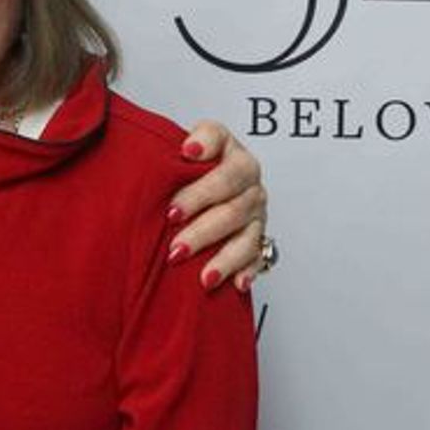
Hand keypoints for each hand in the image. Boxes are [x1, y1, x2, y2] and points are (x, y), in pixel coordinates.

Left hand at [166, 120, 267, 292]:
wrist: (195, 183)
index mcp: (230, 152)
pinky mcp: (257, 237)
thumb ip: (172, 147)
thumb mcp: (173, 147)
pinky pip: (256, 258)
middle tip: (175, 245)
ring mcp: (255, 211)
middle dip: (203, 228)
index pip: (224, 156)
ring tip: (202, 277)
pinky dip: (245, 271)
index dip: (204, 163)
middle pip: (232, 205)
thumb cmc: (181, 167)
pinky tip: (235, 283)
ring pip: (245, 236)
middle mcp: (248, 181)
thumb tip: (183, 150)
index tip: (184, 160)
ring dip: (223, 258)